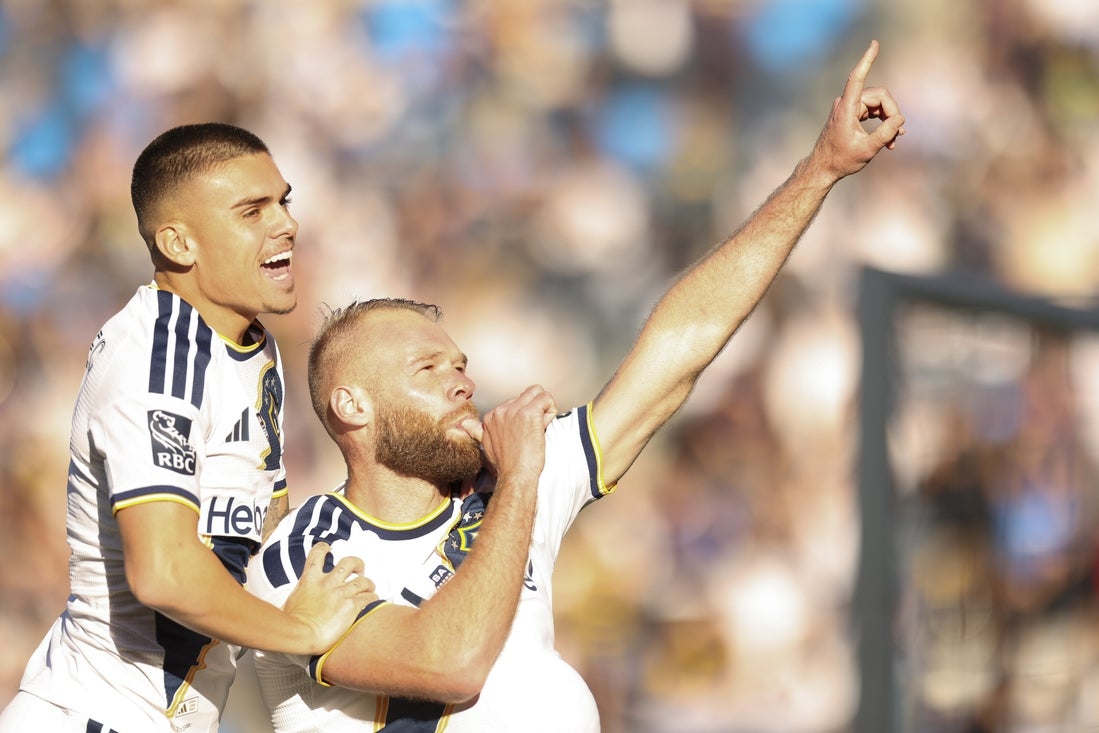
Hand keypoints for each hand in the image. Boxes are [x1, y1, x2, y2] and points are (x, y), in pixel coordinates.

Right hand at [281, 541, 377, 653]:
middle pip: (349, 562)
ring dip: (369, 584)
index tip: (329, 549)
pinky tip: (372, 601)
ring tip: (370, 589)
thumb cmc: (290, 622)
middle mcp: (328, 583)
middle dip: (358, 563)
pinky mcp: (351, 606)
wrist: (298, 634)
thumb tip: (301, 599)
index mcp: (310, 579)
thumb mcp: (291, 601)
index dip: (324, 548)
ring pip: (363, 581)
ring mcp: (341, 593)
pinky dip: (372, 599)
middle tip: (360, 569)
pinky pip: (368, 598)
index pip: (317, 554)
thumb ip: (301, 595)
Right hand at [460, 385, 556, 481]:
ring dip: (545, 407)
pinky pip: (547, 399)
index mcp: (491, 417)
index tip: (522, 433)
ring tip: (541, 427)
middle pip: (528, 394)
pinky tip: (545, 426)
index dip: (524, 416)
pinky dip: (551, 410)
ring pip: (538, 392)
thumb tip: (464, 424)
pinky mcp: (529, 413)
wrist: (515, 476)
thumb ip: (477, 432)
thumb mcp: (486, 445)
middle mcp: (501, 410)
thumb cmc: (507, 464)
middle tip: (534, 430)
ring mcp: (515, 410)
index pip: (515, 401)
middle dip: (536, 409)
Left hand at [811, 40, 905, 179]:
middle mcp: (846, 103)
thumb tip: (900, 119)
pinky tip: (889, 138)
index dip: (867, 60)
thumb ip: (885, 134)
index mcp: (846, 108)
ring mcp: (848, 107)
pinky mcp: (851, 113)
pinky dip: (881, 122)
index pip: (857, 77)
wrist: (823, 168)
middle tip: (897, 135)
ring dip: (888, 120)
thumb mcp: (866, 150)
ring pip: (878, 104)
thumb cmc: (841, 160)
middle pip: (879, 96)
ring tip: (893, 141)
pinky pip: (872, 110)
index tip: (875, 43)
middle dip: (892, 114)